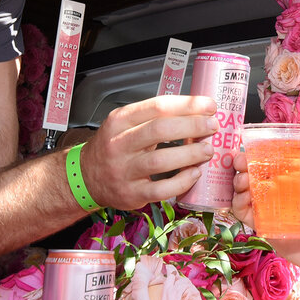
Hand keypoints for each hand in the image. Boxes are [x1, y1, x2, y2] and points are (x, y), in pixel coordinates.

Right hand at [78, 95, 216, 211]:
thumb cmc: (113, 147)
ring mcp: (124, 170)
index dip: (187, 105)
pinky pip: (160, 190)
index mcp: (120, 120)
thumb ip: (153, 118)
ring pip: (161, 161)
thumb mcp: (124, 124)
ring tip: (208, 150)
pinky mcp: (131, 194)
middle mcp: (119, 144)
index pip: (157, 107)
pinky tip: (194, 174)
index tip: (209, 105)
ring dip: (190, 154)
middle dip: (193, 126)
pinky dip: (181, 182)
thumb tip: (195, 111)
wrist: (86, 177)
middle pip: (160, 130)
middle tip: (213, 126)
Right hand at [230, 135, 299, 293]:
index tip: (251, 144)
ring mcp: (272, 208)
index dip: (260, 151)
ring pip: (246, 191)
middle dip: (243, 165)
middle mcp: (282, 190)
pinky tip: (242, 199)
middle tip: (239, 161)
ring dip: (238, 183)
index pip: (274, 159)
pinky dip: (238, 205)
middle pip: (255, 173)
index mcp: (298, 177)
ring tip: (242, 181)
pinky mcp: (265, 226)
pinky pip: (245, 215)